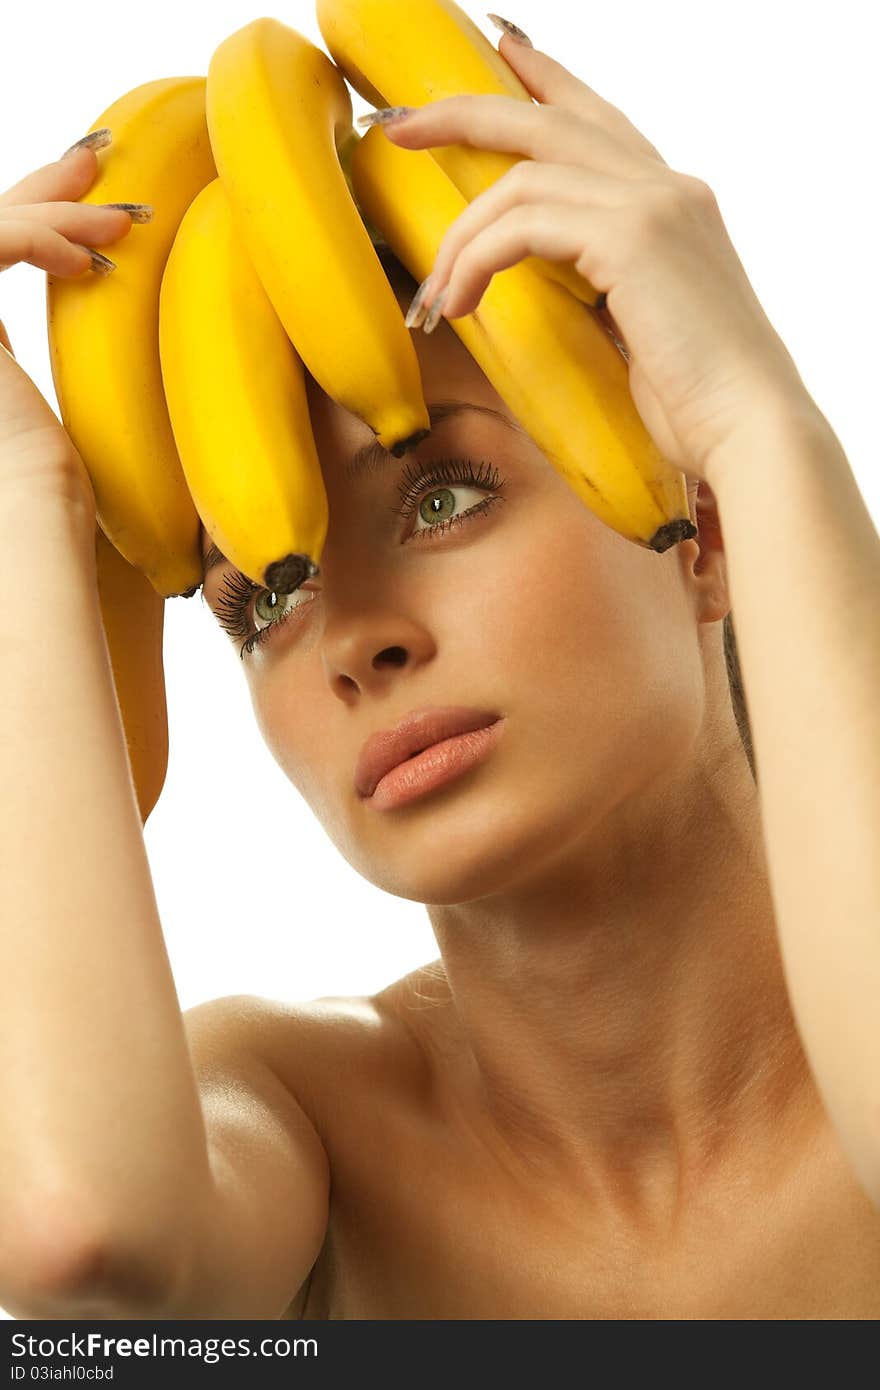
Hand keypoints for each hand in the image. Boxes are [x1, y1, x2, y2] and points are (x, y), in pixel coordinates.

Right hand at [0, 144, 136, 510]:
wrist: (34, 505)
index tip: (90, 192)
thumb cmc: (54, 471)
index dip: (34, 209)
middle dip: (46, 186)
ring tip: (125, 221)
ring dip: (59, 214)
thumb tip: (81, 279)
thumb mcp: (37, 385)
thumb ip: (24, 344)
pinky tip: (87, 263)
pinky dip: (36, 240)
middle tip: (106, 155)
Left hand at [377, 30, 811, 482]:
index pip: (599, 121)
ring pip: (522, 178)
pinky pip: (522, 225)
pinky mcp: (633, 237)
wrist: (749, 430)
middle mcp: (668, 187)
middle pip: (548, 121)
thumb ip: (608, 284)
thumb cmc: (697, 402)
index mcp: (675, 203)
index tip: (496, 57)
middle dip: (465, 112)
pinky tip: (458, 303)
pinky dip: (475, 260)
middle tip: (401, 126)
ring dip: (461, 235)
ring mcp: (655, 204)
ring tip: (434, 293)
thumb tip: (555, 285)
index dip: (544, 82)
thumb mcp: (646, 325)